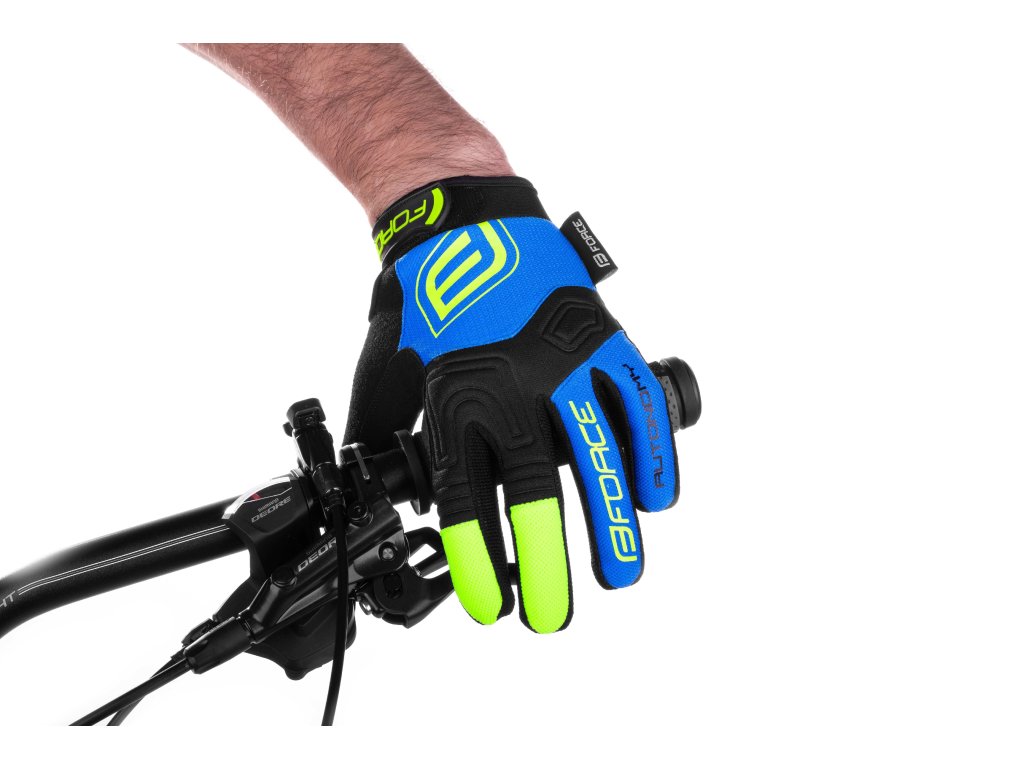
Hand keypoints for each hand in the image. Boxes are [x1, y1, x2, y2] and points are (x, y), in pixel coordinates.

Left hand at [345, 176, 678, 632]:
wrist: (468, 220)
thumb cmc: (428, 298)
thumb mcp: (392, 369)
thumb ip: (392, 433)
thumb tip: (393, 490)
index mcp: (456, 399)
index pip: (468, 502)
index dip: (480, 562)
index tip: (492, 607)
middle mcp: (513, 387)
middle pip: (536, 495)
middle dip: (547, 565)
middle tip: (553, 616)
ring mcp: (565, 363)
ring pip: (598, 459)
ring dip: (613, 524)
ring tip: (618, 576)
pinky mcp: (603, 339)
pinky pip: (638, 406)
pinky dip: (653, 453)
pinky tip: (655, 497)